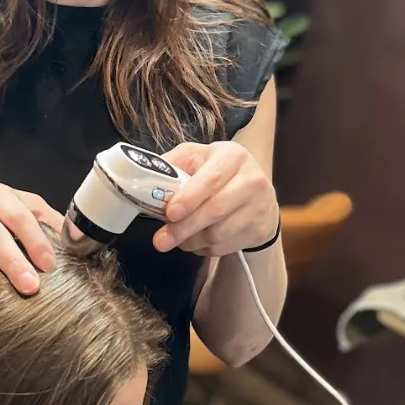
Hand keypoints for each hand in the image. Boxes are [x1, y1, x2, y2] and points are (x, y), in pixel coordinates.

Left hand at [152, 141, 278, 256]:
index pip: (212, 178)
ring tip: (178, 237)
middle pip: (215, 210)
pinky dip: (204, 248)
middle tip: (161, 240)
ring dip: (191, 240)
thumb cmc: (217, 173)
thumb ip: (174, 165)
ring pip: (218, 234)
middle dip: (183, 228)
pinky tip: (198, 239)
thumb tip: (145, 178)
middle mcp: (252, 179)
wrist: (256, 193)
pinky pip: (224, 247)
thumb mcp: (198, 158)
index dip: (189, 198)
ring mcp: (259, 207)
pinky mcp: (260, 231)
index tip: (170, 213)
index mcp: (233, 156)